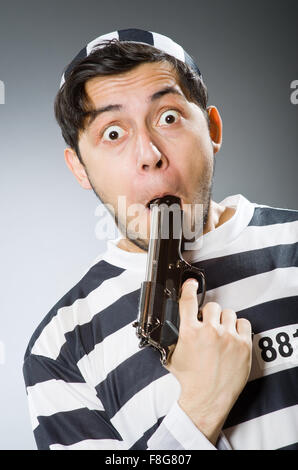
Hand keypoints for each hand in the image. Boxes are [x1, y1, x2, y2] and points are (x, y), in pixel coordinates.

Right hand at [166, 278, 251, 444]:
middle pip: (212, 306)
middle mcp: (209, 331)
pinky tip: (233, 337)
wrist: (208, 399)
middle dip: (210, 314)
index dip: (189, 288)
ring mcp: (228, 337)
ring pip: (229, 313)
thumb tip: (171, 326)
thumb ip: (173, 338)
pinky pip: (244, 324)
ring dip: (225, 321)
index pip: (188, 301)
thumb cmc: (190, 381)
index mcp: (189, 332)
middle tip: (210, 326)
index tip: (191, 284)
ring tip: (222, 334)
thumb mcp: (172, 356)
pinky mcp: (243, 345)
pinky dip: (239, 328)